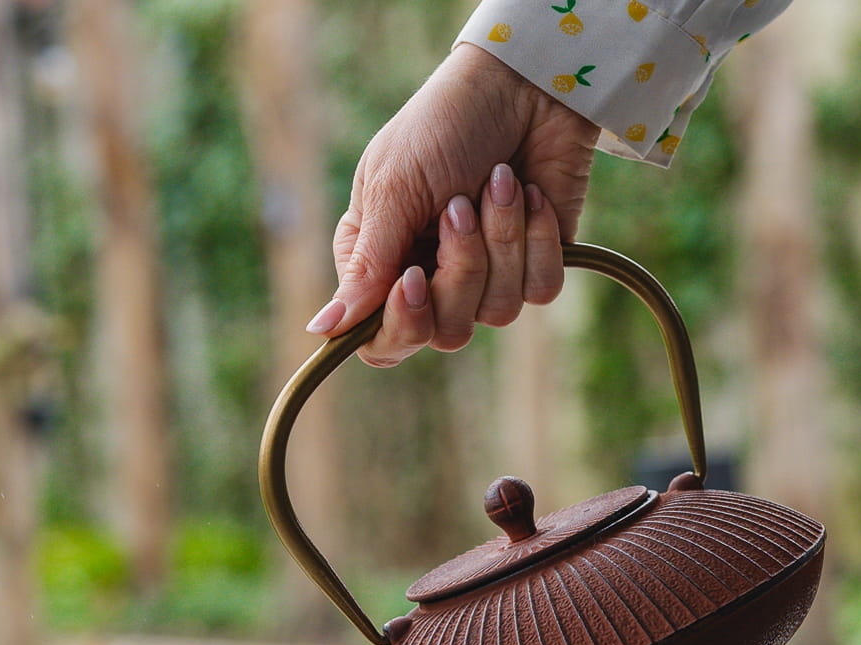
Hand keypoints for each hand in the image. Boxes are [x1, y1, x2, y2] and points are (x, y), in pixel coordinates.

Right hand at [307, 43, 598, 364]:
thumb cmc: (445, 125)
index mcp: (382, 264)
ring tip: (497, 181)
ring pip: (496, 313)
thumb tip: (322, 329)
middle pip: (444, 334)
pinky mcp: (534, 267)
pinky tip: (529, 193)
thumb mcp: (394, 189)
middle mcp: (432, 280)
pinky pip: (538, 290)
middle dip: (460, 270)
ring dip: (500, 240)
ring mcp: (486, 278)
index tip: (414, 278)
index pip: (382, 342)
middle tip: (458, 206)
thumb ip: (366, 266)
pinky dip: (536, 238)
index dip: (402, 325)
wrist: (524, 84)